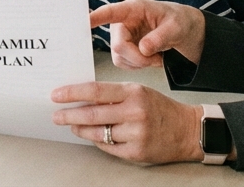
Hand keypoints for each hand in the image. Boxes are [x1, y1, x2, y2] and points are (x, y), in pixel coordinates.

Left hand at [51, 82, 204, 163]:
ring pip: (97, 133)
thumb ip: (113, 95)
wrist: (187, 130)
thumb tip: (81, 98)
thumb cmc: (159, 108)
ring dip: (80, 129)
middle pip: (92, 114)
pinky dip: (97, 141)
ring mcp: (136, 134)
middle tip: (56, 116)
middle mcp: (134, 112)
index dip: (72, 93)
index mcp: (133, 92)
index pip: (95, 90)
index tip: (56, 95)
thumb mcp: (138, 92)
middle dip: (69, 115)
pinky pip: (108, 147)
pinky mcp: (136, 152)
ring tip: (72, 125)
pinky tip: (93, 136)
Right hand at [91, 0, 205, 68]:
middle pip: (118, 45)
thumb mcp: (176, 27)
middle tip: (156, 59)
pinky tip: (150, 59)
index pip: (111, 12)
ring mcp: (122, 36)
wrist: (186, 32)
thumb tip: (143, 48)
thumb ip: (160, 37)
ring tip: (156, 57)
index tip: (86, 22)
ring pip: (119, 57)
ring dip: (138, 63)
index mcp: (133, 9)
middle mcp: (123, 21)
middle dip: (137, 57)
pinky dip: (137, 66)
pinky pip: (123, 63)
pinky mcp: (124, 49)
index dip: (97, 17)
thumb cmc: (180, 21)